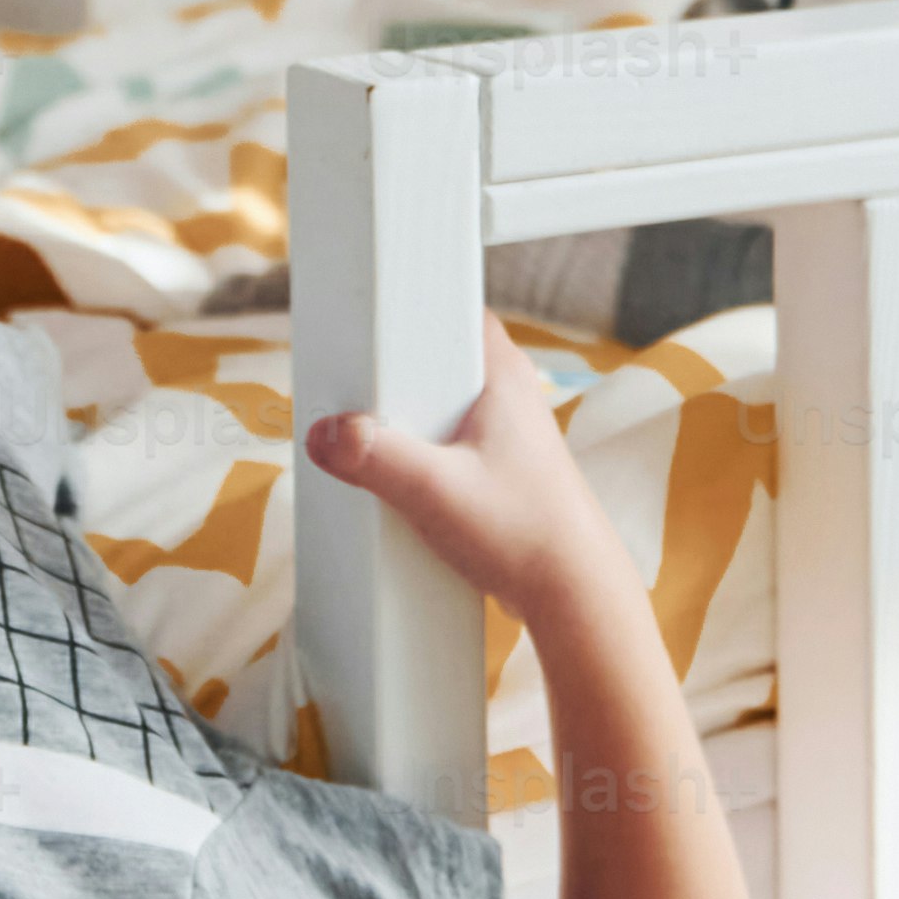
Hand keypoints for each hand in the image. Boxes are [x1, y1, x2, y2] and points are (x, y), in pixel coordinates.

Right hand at [302, 322, 632, 630]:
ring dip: (401, 419)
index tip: (360, 321)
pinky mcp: (494, 467)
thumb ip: (377, 460)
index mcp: (501, 373)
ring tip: (367, 438)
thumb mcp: (437, 493)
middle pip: (432, 355)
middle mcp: (506, 392)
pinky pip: (443, 441)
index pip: (451, 305)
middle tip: (351, 392)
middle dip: (388, 373)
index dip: (405, 308)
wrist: (571, 593)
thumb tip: (327, 434)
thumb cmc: (528, 534)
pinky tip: (396, 478)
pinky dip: (416, 452)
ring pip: (436, 403)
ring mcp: (502, 432)